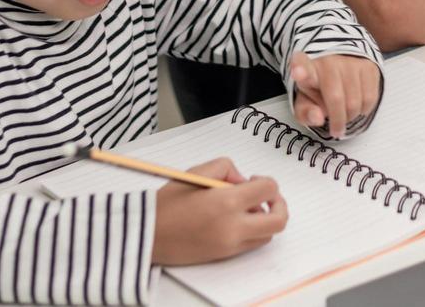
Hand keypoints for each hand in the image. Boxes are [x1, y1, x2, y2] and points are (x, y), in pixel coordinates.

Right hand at [151, 158, 287, 264]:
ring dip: (265, 219)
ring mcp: (230, 244)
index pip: (269, 190)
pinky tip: (235, 219)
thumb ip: (227, 168)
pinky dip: (252, 231)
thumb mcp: (197, 172)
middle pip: (279, 220)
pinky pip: (251, 244)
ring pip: (267, 235)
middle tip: (267, 196)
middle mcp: (233, 227)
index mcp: (227, 203)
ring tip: (246, 208)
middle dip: (279, 204)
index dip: (266, 181)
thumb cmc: (167, 204)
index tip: (253, 179)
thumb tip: (243, 180)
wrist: (146, 235)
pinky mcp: (224, 255)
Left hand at [290, 50, 381, 138]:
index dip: (301, 70)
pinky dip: (364, 109)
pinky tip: (357, 105)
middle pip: (336, 98)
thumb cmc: (318, 88)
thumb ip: (306, 113)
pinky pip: (370, 98)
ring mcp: (350, 61)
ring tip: (345, 113)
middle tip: (336, 130)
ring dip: (351, 116)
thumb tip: (318, 118)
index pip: (303, 67)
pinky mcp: (368, 65)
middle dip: (337, 121)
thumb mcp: (305, 102)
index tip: (297, 73)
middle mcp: (329, 60)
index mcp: (306, 67)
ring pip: (355, 102)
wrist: (340, 66)